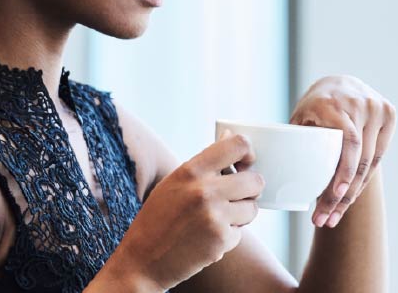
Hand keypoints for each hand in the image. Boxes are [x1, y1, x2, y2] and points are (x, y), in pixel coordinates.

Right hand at [99, 131, 263, 290]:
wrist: (142, 260)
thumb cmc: (158, 218)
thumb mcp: (174, 182)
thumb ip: (204, 162)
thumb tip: (230, 137)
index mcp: (191, 170)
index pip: (238, 145)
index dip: (249, 153)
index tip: (246, 163)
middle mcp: (205, 191)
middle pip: (255, 180)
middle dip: (250, 190)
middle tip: (236, 197)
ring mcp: (214, 216)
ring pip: (253, 208)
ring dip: (241, 215)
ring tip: (217, 219)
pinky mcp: (221, 240)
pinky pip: (241, 232)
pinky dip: (228, 236)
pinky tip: (206, 238)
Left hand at [289, 75, 397, 227]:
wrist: (339, 83)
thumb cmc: (313, 107)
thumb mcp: (300, 117)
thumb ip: (293, 140)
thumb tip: (273, 178)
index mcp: (334, 103)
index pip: (348, 142)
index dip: (344, 172)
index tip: (333, 196)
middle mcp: (360, 103)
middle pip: (358, 159)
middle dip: (343, 195)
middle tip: (326, 219)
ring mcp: (377, 108)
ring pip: (369, 162)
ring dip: (353, 193)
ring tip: (334, 216)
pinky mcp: (389, 116)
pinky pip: (378, 156)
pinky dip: (363, 179)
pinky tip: (350, 197)